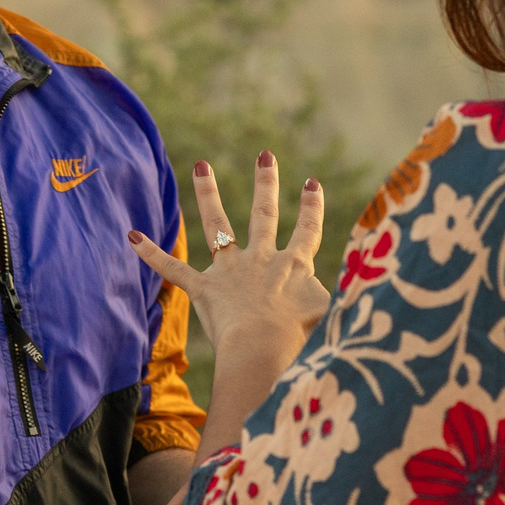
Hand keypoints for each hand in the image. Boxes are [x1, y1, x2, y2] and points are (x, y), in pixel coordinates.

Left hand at [130, 151, 330, 358]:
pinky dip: (151, 253)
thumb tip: (373, 289)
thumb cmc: (300, 338)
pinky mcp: (204, 290)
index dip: (312, 208)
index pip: (307, 230)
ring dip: (207, 194)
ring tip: (199, 166)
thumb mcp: (335, 315)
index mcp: (293, 265)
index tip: (311, 183)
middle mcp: (261, 259)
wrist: (262, 349)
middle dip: (265, 183)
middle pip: (263, 214)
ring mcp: (230, 271)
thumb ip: (349, 300)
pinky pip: (173, 268)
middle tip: (264, 155)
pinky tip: (131, 235)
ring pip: (217, 225)